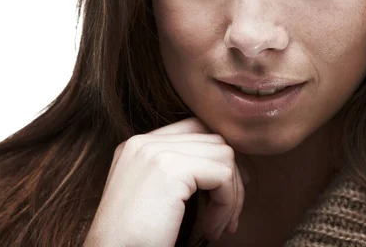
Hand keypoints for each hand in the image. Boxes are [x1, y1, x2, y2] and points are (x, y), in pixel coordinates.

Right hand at [83, 117, 245, 245]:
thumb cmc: (134, 240)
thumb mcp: (153, 196)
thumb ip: (178, 173)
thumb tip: (225, 165)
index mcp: (137, 146)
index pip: (194, 129)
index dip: (218, 161)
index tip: (225, 195)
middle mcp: (144, 142)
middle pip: (213, 140)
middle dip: (231, 180)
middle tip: (227, 216)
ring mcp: (156, 152)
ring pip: (224, 156)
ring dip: (231, 196)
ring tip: (217, 227)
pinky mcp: (170, 169)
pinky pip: (223, 176)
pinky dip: (226, 206)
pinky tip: (210, 230)